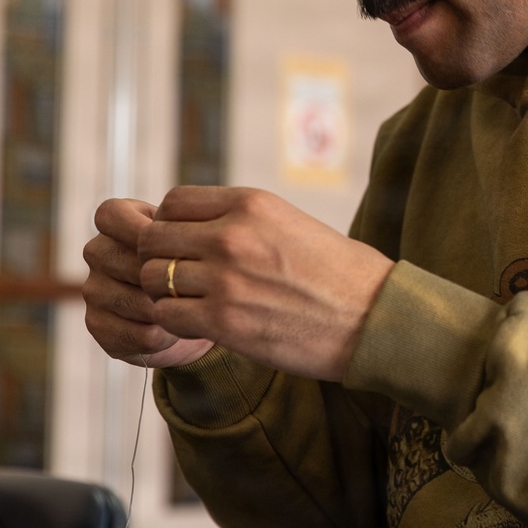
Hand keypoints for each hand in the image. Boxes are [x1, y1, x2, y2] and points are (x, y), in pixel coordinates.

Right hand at [82, 198, 214, 367]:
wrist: (189, 309)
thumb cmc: (192, 262)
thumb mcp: (192, 237)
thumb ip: (185, 232)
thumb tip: (180, 253)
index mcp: (114, 222)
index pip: (111, 216)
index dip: (142, 231)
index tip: (174, 246)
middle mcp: (97, 252)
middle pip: (128, 263)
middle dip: (167, 280)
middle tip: (195, 287)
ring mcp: (93, 289)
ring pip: (136, 302)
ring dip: (169, 310)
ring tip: (189, 309)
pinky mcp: (97, 325)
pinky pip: (137, 334)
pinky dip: (164, 337)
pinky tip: (175, 330)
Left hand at [138, 186, 393, 381]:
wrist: (373, 318)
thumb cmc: (339, 274)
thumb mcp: (289, 222)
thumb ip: (241, 218)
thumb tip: (195, 225)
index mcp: (250, 203)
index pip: (173, 202)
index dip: (168, 224)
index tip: (181, 244)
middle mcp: (232, 235)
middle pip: (154, 239)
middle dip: (158, 259)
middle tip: (178, 278)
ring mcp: (225, 278)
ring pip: (154, 278)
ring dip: (164, 293)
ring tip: (189, 302)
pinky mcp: (224, 321)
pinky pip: (167, 315)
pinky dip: (174, 323)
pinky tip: (197, 325)